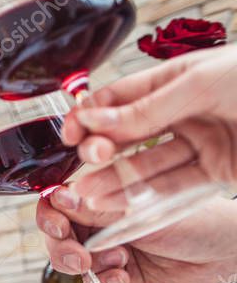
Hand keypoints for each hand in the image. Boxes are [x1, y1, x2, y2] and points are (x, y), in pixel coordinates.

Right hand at [37, 190, 236, 282]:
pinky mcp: (122, 273)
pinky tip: (123, 276)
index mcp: (106, 194)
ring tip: (116, 262)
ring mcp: (111, 247)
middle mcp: (104, 220)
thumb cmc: (200, 219)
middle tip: (79, 257)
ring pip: (74, 261)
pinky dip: (107, 281)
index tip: (59, 227)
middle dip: (62, 248)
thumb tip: (60, 197)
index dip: (51, 216)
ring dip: (88, 265)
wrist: (227, 253)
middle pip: (59, 235)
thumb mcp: (142, 210)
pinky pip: (98, 281)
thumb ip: (99, 208)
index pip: (60, 202)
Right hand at [62, 44, 236, 210]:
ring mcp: (199, 144)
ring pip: (144, 166)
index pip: (119, 99)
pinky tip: (116, 203)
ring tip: (86, 194)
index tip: (69, 133)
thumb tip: (95, 122)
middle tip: (85, 160)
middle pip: (127, 135)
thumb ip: (148, 107)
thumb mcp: (203, 85)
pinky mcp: (213, 174)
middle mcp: (184, 112)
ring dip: (113, 181)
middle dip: (100, 150)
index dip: (90, 116)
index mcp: (179, 79)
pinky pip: (169, 187)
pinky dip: (141, 197)